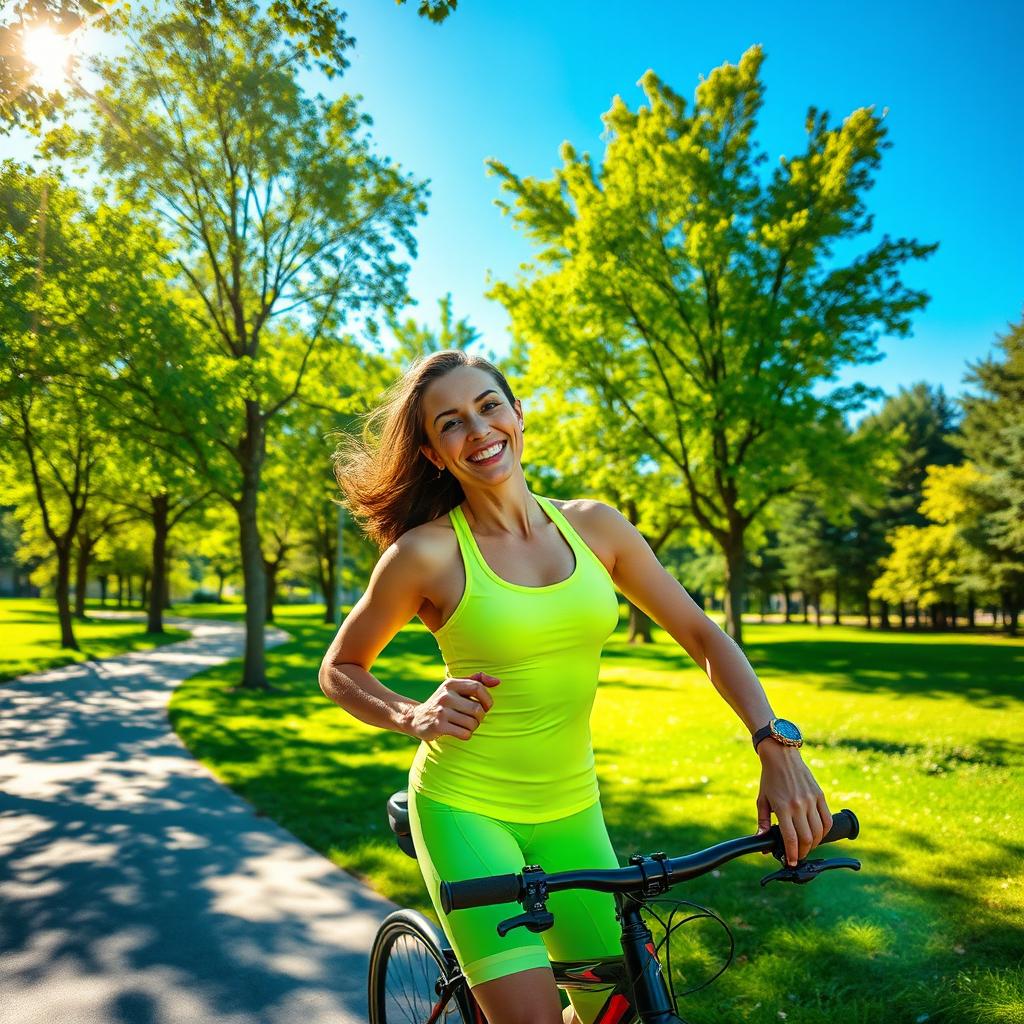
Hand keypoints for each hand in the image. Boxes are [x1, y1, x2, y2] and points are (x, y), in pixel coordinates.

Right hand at [406, 671, 499, 741]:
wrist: (416, 718)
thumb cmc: (444, 703)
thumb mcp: (455, 688)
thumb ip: (476, 680)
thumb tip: (498, 682)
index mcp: (451, 684)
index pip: (478, 687)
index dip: (487, 699)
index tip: (486, 707)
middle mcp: (446, 695)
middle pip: (477, 709)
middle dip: (480, 718)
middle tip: (474, 719)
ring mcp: (441, 711)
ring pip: (472, 723)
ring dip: (472, 728)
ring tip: (465, 725)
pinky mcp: (438, 726)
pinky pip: (464, 733)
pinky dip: (466, 735)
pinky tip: (459, 732)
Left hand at [755, 742, 832, 866]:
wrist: (782, 756)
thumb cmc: (769, 778)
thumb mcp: (762, 800)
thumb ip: (762, 822)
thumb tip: (762, 840)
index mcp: (782, 807)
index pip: (790, 838)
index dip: (792, 854)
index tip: (791, 863)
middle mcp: (799, 805)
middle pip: (806, 838)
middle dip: (803, 852)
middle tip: (798, 856)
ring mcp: (811, 800)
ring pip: (819, 832)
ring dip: (814, 844)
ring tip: (806, 847)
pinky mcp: (820, 796)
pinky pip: (827, 820)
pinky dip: (824, 832)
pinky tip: (817, 835)